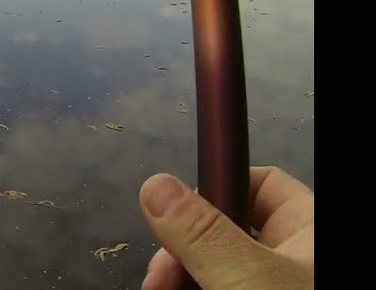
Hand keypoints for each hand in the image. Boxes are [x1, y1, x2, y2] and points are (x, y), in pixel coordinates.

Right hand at [138, 167, 313, 289]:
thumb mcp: (247, 277)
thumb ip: (201, 232)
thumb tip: (154, 183)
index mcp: (307, 229)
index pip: (261, 183)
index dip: (215, 189)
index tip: (173, 213)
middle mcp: (292, 255)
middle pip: (224, 227)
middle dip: (181, 245)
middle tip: (159, 275)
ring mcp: (271, 283)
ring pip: (212, 263)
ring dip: (177, 271)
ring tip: (159, 289)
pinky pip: (211, 286)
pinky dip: (188, 287)